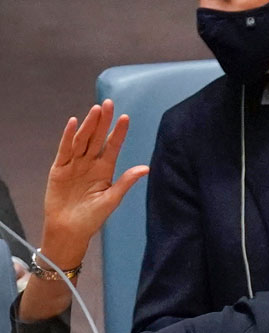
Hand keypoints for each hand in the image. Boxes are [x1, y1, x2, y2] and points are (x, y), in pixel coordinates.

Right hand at [42, 102, 147, 261]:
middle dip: (103, 121)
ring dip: (88, 125)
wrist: (69, 229)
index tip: (126, 118)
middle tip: (109, 103)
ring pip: (82, 141)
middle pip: (97, 138)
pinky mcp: (59, 168)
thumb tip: (145, 168)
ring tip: (95, 110)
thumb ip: (126, 182)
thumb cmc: (92, 218)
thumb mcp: (112, 199)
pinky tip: (73, 123)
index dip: (118, 133)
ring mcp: (74, 165)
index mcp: (105, 170)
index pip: (113, 147)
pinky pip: (65, 150)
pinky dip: (68, 137)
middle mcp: (90, 164)